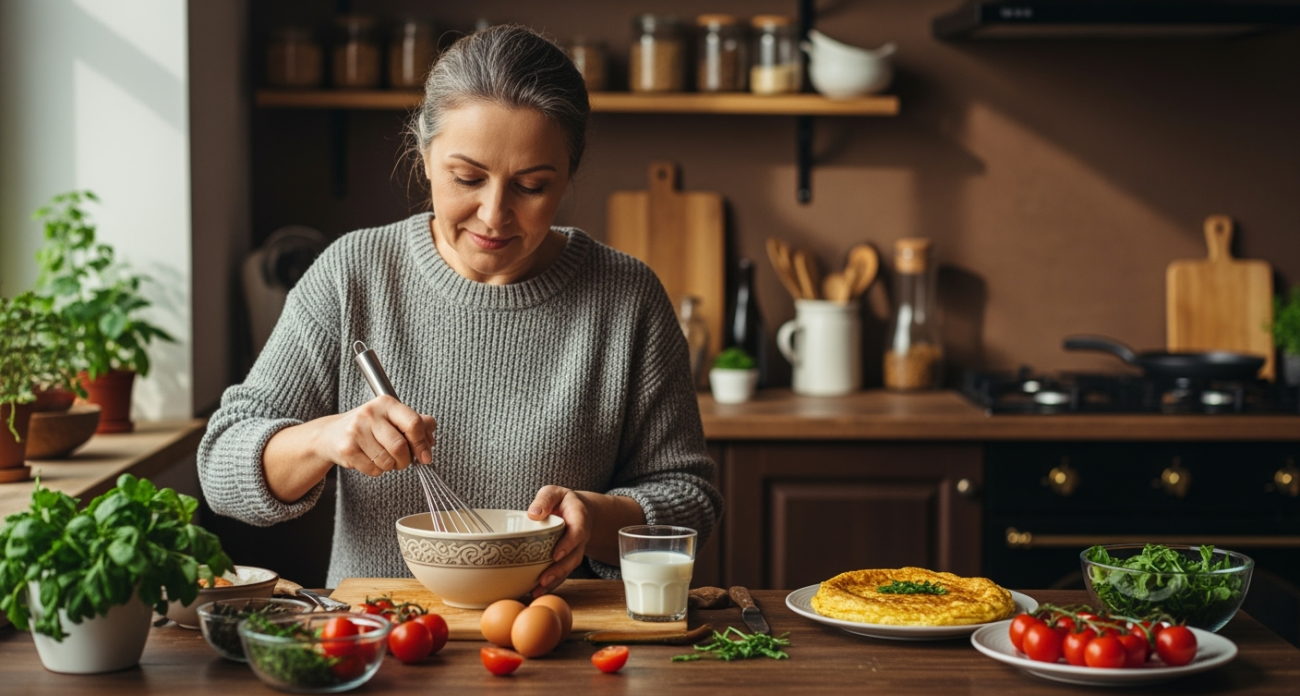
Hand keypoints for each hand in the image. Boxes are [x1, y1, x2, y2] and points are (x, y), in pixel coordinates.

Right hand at [318, 395, 435, 476]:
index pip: (413, 423)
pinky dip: (377, 470)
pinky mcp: (347, 449)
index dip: (422, 443)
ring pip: (388, 461)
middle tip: (403, 460)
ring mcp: (356, 431)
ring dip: (391, 466)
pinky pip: (374, 469)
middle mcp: (370, 414)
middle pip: (400, 446)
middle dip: (406, 460)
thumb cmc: (369, 427)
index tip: (426, 457)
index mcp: (386, 403)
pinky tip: (370, 459)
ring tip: (384, 457)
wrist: (331, 434)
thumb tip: (431, 442)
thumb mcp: (392, 418)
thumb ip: (417, 424)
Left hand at [526, 486, 590, 596]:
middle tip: (543, 579)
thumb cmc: (561, 501)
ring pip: (569, 568)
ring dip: (555, 580)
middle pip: (574, 556)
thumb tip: (533, 514)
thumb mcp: (554, 492)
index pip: (577, 532)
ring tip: (537, 591)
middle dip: (560, 570)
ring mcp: (575, 551)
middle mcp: (580, 538)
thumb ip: (545, 499)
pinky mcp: (567, 560)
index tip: (555, 555)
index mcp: (579, 518)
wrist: (576, 511)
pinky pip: (562, 573)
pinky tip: (537, 593)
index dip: (568, 544)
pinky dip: (551, 584)